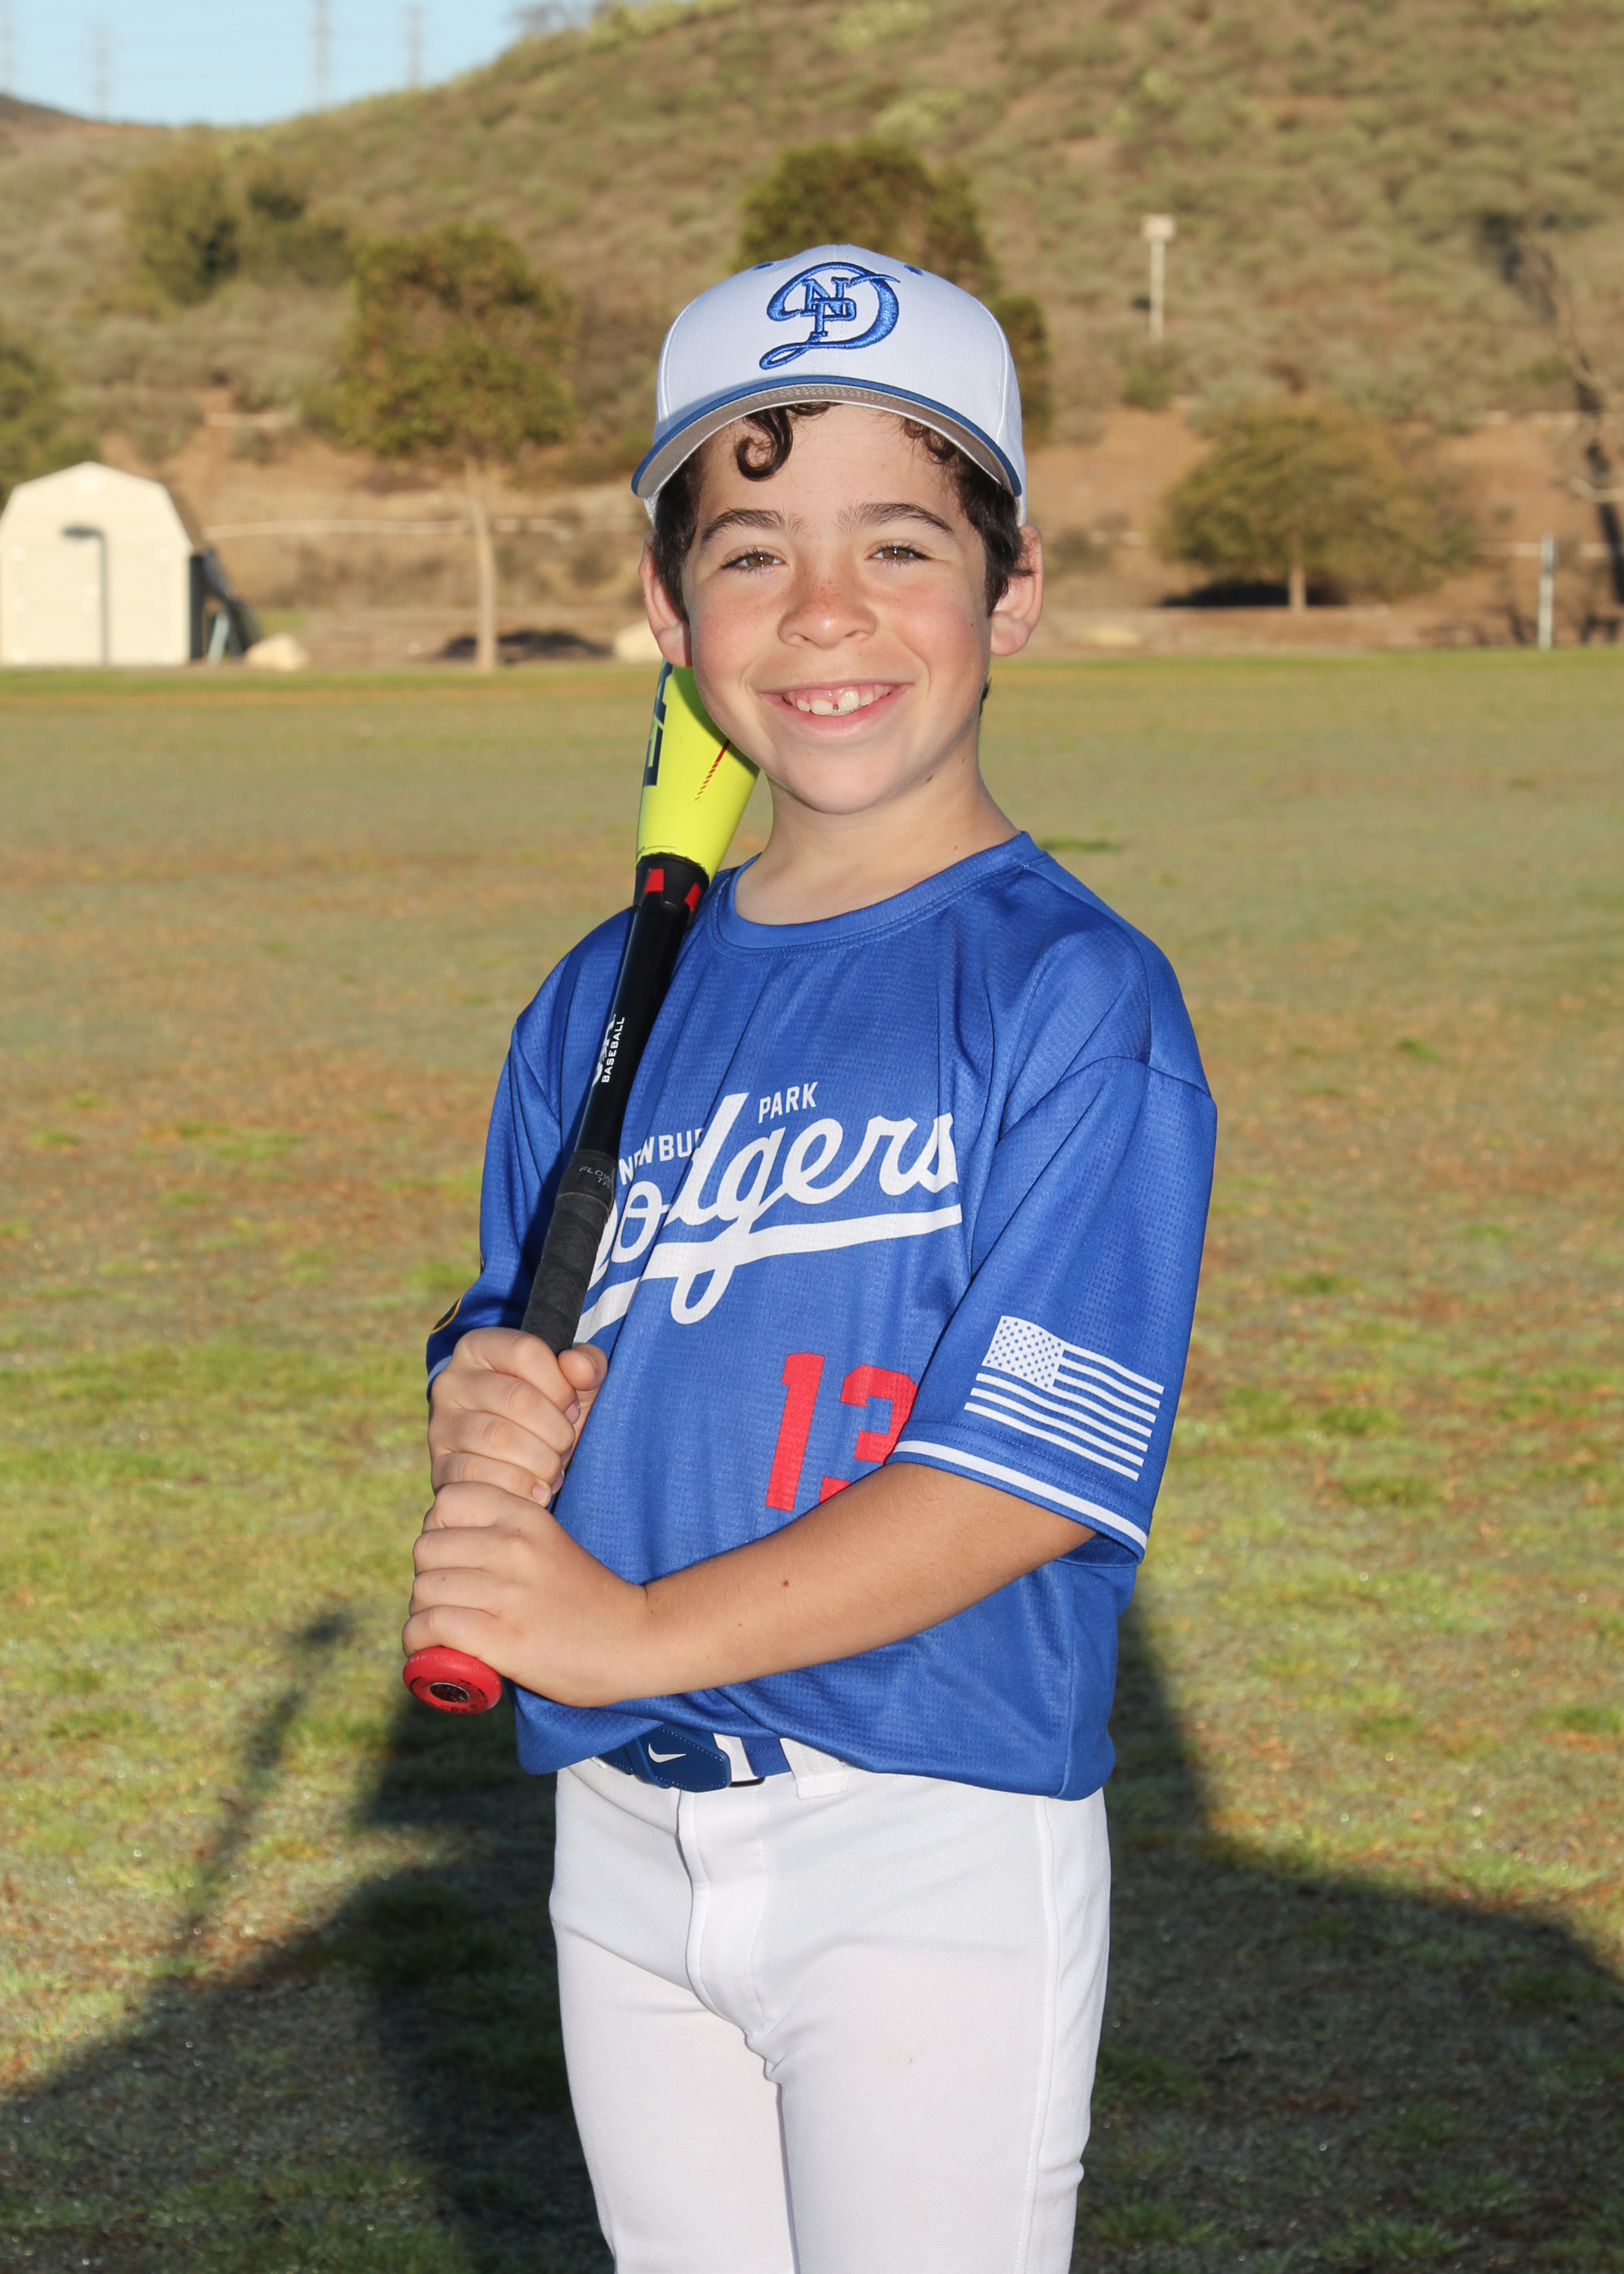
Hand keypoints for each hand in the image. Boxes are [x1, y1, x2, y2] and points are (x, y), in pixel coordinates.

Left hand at [404, 1479, 648, 1705]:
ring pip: (424, 1589)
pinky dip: (419, 1642)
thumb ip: (505, 1537)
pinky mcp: (503, 1638)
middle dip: (426, 1577)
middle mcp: (514, 1546)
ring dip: (422, 1614)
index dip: (439, 1530)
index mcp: (526, 1516)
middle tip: (446, 1601)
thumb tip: (445, 1548)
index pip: (447, 1500)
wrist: (635, 1641)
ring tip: (441, 1630)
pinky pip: (430, 1627)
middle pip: (426, 1548)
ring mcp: (508, 1592)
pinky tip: (432, 1651)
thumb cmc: (586, 1598)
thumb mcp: (548, 1544)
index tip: (453, 1559)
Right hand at [428, 1329, 607, 1502]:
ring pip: (499, 1438)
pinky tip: (535, 1492)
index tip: (571, 1409)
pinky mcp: (440, 1464)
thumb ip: (586, 1366)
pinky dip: (518, 1487)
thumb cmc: (544, 1415)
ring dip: (541, 1461)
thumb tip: (579, 1366)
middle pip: (517, 1398)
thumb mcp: (570, 1386)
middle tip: (566, 1446)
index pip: (526, 1351)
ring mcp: (441, 1423)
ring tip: (554, 1470)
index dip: (560, 1384)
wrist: (511, 1464)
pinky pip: (480, 1475)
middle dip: (556, 1430)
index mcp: (479, 1347)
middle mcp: (451, 1380)